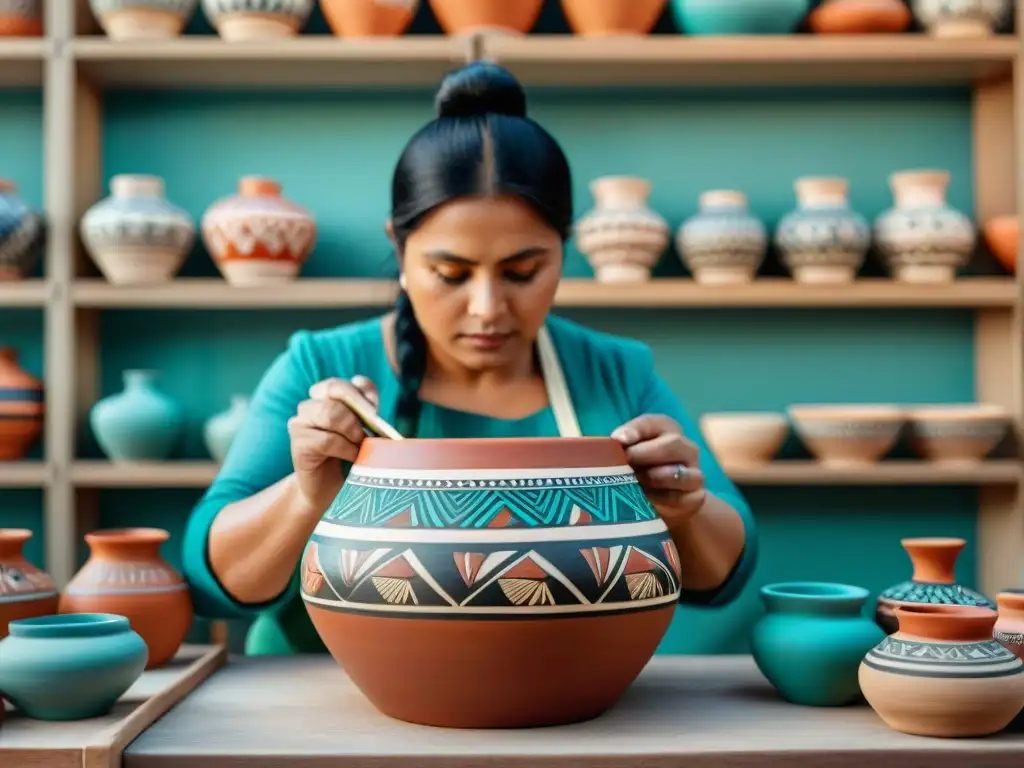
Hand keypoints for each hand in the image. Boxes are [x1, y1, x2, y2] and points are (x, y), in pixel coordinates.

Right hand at [288, 375, 378, 512]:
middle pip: (334, 388)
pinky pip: (327, 440)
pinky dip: (346, 448)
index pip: (346, 382)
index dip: (365, 391)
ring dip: (352, 430)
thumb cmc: (348, 458)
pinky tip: (353, 457)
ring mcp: (300, 423)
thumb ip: (367, 415)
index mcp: (325, 396)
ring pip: (330, 413)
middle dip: (360, 405)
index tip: (377, 410)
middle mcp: (310, 405)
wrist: (327, 491)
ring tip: (361, 445)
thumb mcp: (362, 432)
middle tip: (375, 425)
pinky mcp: (299, 444)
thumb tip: (374, 411)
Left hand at [612, 414, 707, 527]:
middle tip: (625, 465)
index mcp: (666, 429)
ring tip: (634, 484)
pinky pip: (677, 498)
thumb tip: (618, 440)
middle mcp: (686, 448)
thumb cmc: (640, 469)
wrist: (665, 501)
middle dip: (642, 455)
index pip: (651, 423)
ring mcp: (695, 473)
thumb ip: (623, 444)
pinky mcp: (696, 497)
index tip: (618, 440)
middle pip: (670, 446)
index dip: (634, 430)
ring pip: (676, 474)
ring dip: (651, 479)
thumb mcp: (630, 452)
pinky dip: (658, 501)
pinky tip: (645, 501)